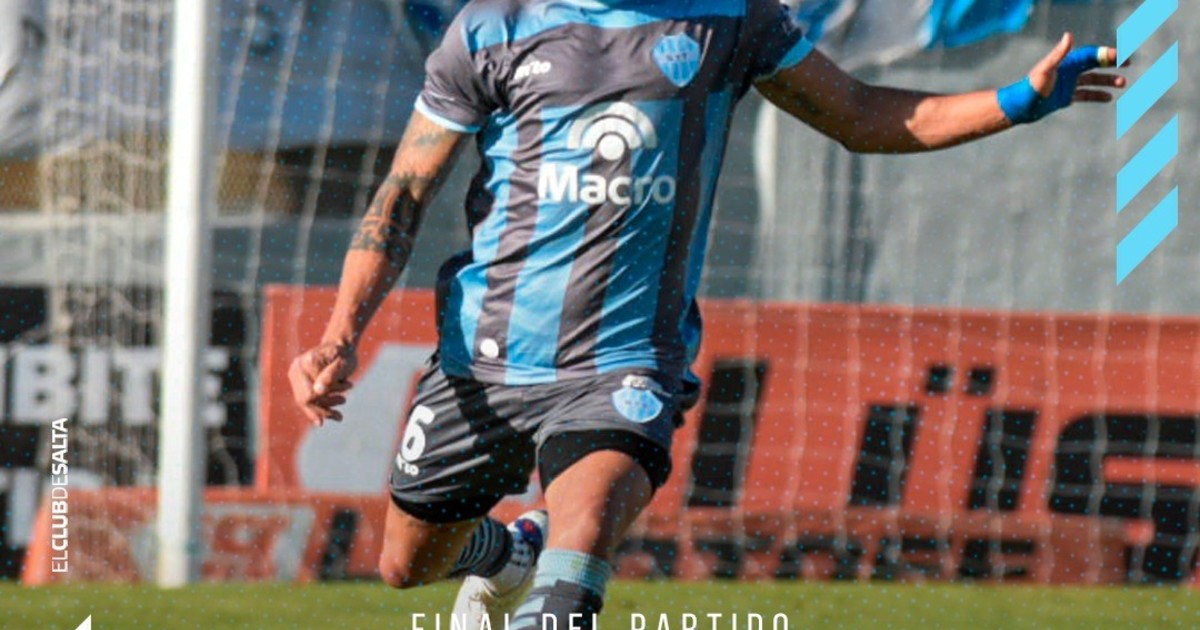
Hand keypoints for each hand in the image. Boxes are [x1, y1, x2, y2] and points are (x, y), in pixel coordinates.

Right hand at [288, 341, 356, 425]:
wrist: (340, 345)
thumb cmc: (346, 355)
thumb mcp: (344, 365)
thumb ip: (331, 376)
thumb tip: (318, 391)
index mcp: (308, 363)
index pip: (311, 394)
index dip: (325, 403)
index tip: (343, 401)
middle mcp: (297, 367)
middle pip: (304, 399)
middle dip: (323, 410)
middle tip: (340, 416)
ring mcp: (295, 372)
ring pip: (303, 401)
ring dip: (321, 410)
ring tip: (339, 414)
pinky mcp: (296, 378)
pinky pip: (303, 397)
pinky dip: (316, 407)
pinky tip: (331, 414)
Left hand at [1000, 33, 1125, 124]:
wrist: (1021, 106)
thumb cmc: (1031, 87)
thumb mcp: (1046, 69)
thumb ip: (1058, 53)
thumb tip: (1069, 35)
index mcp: (1067, 64)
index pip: (1091, 56)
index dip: (1107, 55)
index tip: (1123, 57)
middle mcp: (1069, 72)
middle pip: (1095, 64)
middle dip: (1112, 63)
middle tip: (1129, 63)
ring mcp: (1068, 84)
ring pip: (1093, 80)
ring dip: (1108, 81)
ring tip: (1123, 83)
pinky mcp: (1065, 97)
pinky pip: (1085, 95)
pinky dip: (1097, 95)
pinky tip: (1109, 98)